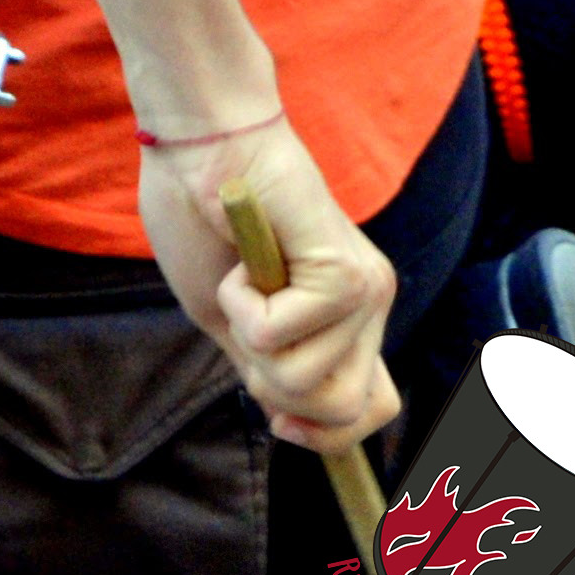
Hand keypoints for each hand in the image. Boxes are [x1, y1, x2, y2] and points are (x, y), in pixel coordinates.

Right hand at [134, 117, 402, 453]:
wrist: (202, 142)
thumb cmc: (203, 215)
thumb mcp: (233, 316)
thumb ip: (268, 364)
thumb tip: (287, 416)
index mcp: (348, 318)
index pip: (372, 408)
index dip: (325, 432)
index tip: (278, 418)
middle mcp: (370, 306)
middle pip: (341, 410)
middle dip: (275, 387)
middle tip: (246, 324)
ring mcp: (364, 291)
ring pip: (310, 384)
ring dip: (251, 338)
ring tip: (241, 280)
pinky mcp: (343, 275)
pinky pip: (282, 338)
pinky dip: (242, 309)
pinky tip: (240, 266)